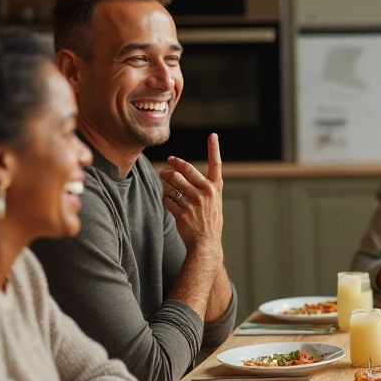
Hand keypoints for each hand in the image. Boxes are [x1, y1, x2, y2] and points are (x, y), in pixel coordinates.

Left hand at [159, 132, 223, 256]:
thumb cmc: (209, 222)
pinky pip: (168, 198)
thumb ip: (202, 187)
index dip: (214, 149)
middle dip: (174, 164)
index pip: (216, 165)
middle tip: (168, 163)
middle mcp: (206, 193)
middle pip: (186, 170)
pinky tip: (171, 203)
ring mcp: (194, 203)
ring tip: (163, 176)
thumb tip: (178, 171)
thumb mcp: (214, 203)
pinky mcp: (182, 212)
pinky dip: (166, 199)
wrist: (206, 244)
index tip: (213, 135)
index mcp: (216, 189)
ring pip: (173, 182)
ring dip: (166, 178)